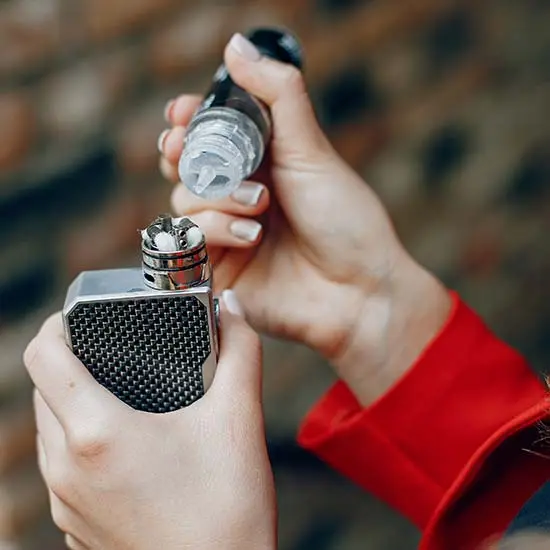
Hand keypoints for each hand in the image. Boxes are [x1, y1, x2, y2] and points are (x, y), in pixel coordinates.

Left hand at [23, 291, 275, 549]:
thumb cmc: (229, 509)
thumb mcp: (239, 417)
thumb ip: (240, 350)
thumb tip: (233, 306)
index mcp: (97, 433)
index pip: (41, 356)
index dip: (56, 324)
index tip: (82, 317)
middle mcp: (67, 468)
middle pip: (43, 389)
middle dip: (71, 360)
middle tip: (114, 349)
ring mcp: (66, 502)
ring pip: (49, 429)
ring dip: (73, 400)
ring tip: (121, 391)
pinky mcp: (76, 525)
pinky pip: (61, 466)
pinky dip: (80, 440)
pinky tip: (126, 443)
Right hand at [160, 33, 450, 404]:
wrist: (359, 290)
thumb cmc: (345, 219)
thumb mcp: (312, 149)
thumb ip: (276, 95)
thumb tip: (237, 45)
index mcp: (261, 164)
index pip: (207, 135)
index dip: (187, 121)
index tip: (181, 113)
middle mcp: (239, 196)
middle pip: (184, 166)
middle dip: (184, 155)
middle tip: (185, 148)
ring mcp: (227, 234)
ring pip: (182, 201)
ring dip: (214, 198)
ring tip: (258, 206)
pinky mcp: (218, 270)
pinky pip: (188, 242)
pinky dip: (213, 231)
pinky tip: (250, 237)